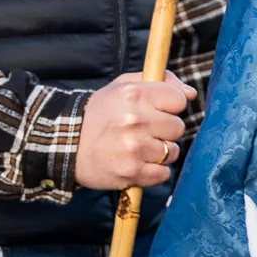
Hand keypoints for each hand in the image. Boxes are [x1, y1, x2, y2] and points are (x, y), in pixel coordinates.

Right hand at [77, 73, 194, 190]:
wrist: (66, 145)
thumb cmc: (99, 114)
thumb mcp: (123, 86)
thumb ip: (161, 82)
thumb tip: (190, 93)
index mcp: (134, 94)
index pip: (179, 100)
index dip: (170, 107)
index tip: (157, 111)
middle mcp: (135, 120)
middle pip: (178, 127)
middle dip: (164, 131)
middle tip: (144, 132)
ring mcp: (134, 147)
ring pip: (173, 152)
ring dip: (160, 153)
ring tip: (137, 148)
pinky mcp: (131, 171)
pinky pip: (163, 174)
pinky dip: (153, 172)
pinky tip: (137, 163)